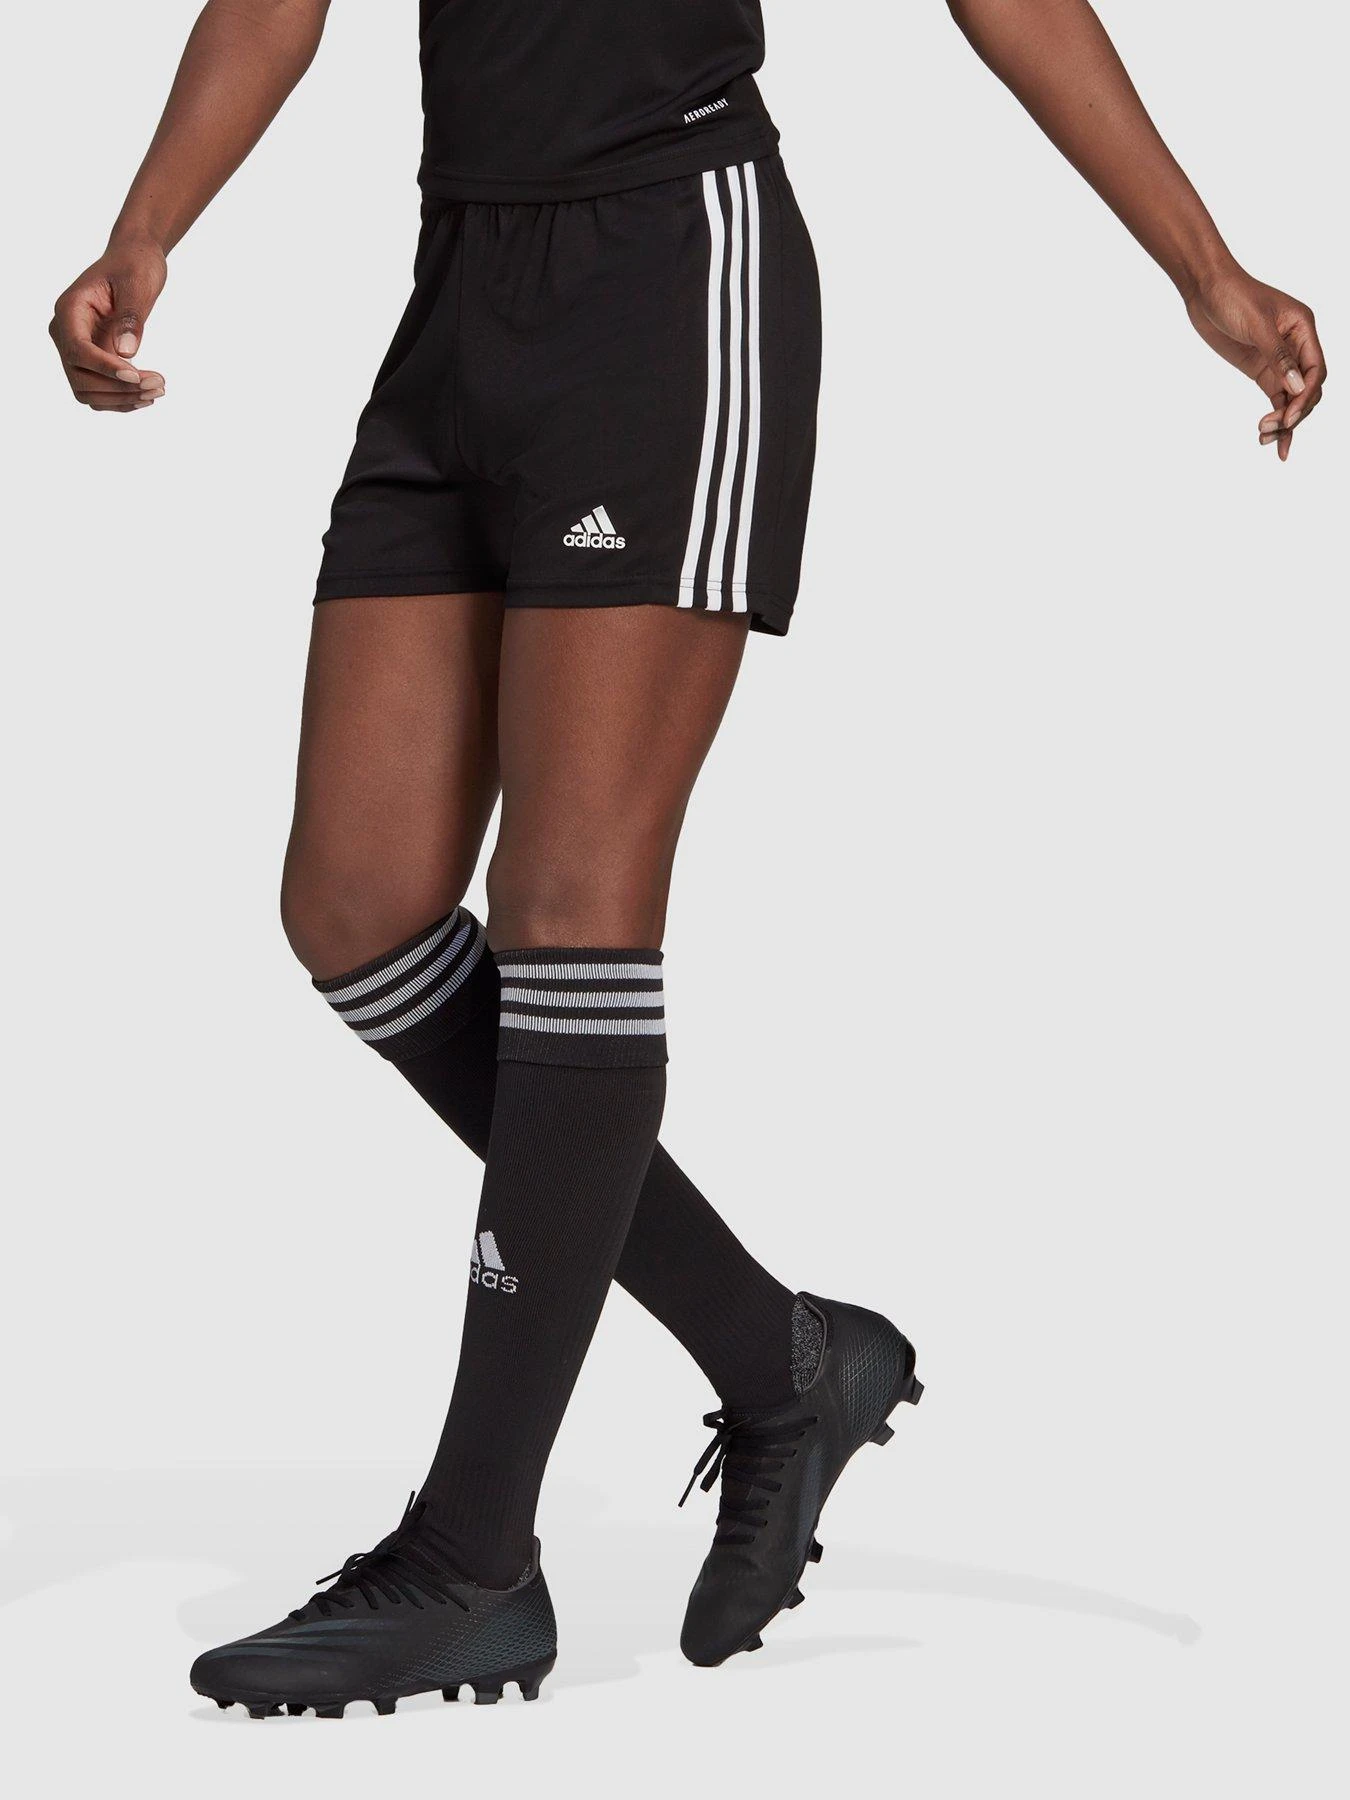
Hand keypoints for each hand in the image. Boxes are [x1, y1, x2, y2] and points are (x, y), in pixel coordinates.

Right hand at [50, 238, 168, 411]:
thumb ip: (130, 317)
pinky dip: (121, 400)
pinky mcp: (92, 360)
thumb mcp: (137, 283)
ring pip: (87, 391)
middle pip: (80, 378)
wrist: (135, 260)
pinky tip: (147, 395)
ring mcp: (77, 348)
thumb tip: (126, 353)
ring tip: (158, 390)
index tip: (138, 377)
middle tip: (159, 385)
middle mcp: (66, 332)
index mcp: (70, 309)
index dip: (105, 368)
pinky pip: (99, 391)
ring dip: (121, 399)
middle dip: (118, 389)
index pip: (77, 350)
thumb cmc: (135, 265)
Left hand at [1185, 268, 1325, 461]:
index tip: (1287, 417)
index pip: (1316, 369)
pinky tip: (1268, 437)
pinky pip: (1276, 397)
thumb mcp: (1256, 325)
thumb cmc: (1233, 296)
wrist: (1205, 289)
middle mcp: (1297, 345)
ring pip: (1292, 397)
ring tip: (1264, 439)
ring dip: (1284, 421)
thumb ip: (1277, 357)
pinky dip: (1275, 417)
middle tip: (1270, 429)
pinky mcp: (1262, 369)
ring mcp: (1279, 360)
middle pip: (1308, 388)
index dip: (1305, 396)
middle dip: (1294, 412)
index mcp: (1303, 329)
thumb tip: (1297, 388)